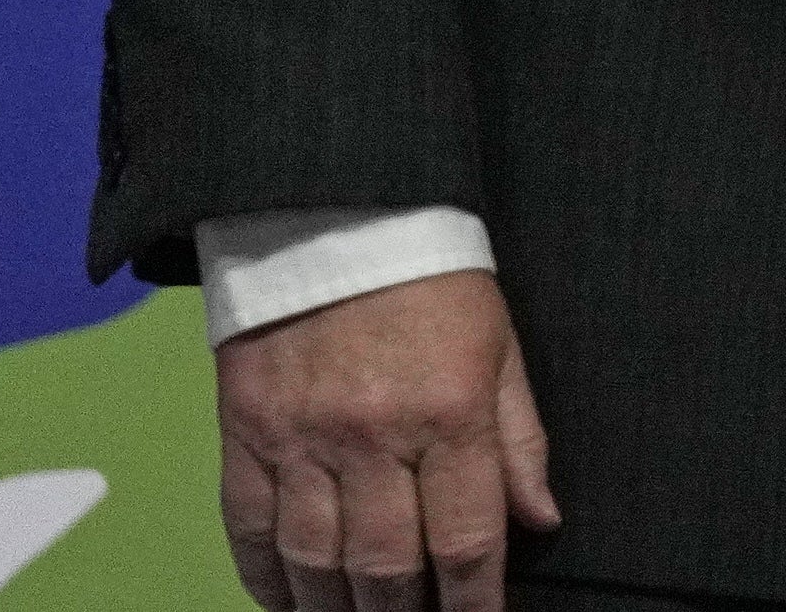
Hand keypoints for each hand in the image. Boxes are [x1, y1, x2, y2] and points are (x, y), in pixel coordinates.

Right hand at [212, 268, 558, 610]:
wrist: (334, 213)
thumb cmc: (434, 279)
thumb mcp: (501, 345)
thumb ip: (520, 437)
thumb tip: (540, 518)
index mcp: (449, 412)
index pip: (466, 538)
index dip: (473, 602)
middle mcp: (373, 436)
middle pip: (386, 565)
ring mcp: (302, 439)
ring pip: (315, 561)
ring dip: (336, 610)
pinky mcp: (245, 433)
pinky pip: (248, 530)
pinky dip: (266, 580)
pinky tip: (289, 603)